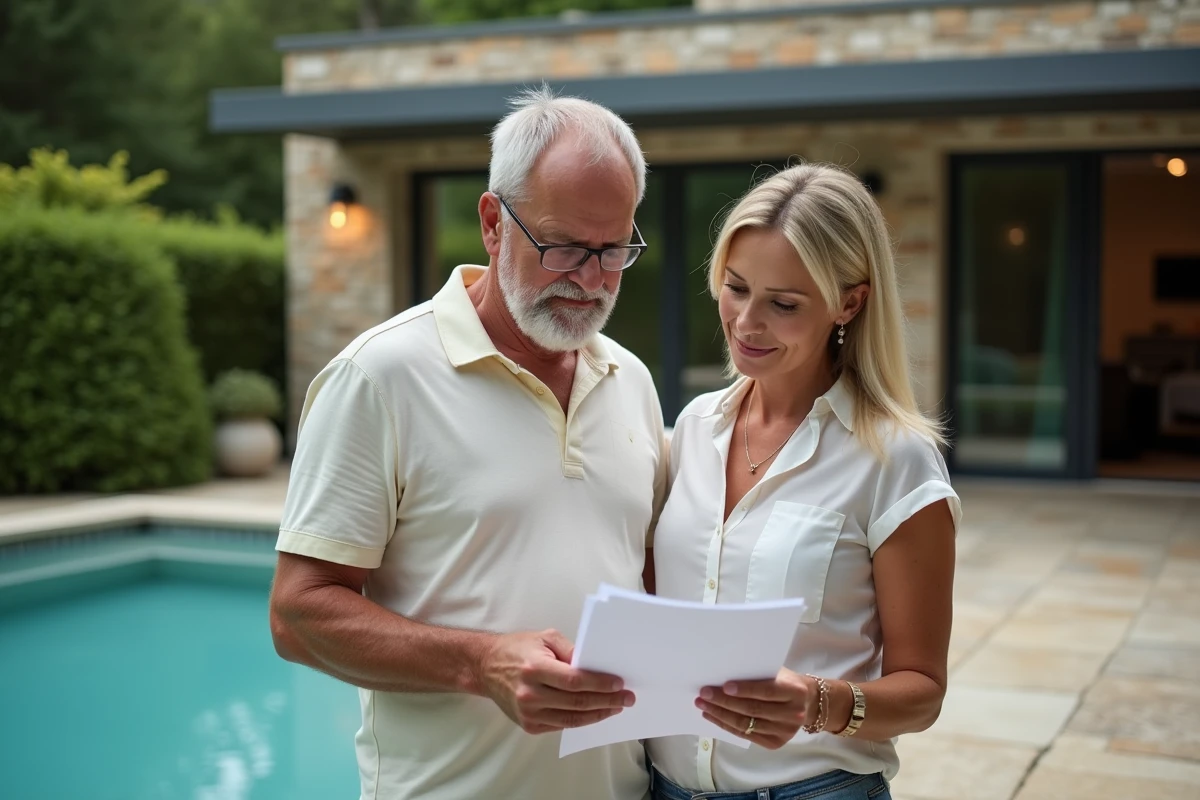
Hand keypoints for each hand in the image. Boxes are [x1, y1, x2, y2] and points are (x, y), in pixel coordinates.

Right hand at [478, 629, 634, 734]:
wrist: (486, 667)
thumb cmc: (517, 648)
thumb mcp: (545, 637)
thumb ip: (571, 650)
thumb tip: (595, 665)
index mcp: (535, 668)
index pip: (575, 681)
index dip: (600, 684)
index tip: (619, 684)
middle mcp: (530, 693)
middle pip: (577, 702)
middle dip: (607, 701)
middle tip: (627, 698)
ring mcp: (528, 713)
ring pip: (571, 719)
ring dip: (598, 714)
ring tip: (616, 708)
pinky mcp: (528, 725)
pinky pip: (560, 725)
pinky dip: (580, 720)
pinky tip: (594, 713)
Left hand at [696, 668, 816, 749]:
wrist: (807, 703)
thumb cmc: (786, 682)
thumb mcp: (778, 673)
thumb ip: (757, 675)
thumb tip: (723, 675)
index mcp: (794, 692)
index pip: (766, 691)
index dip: (744, 689)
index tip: (724, 686)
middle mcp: (792, 714)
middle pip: (752, 709)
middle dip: (724, 702)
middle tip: (704, 694)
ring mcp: (784, 731)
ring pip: (746, 724)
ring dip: (720, 715)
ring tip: (703, 705)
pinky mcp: (775, 743)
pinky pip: (745, 735)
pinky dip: (726, 725)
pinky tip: (713, 716)